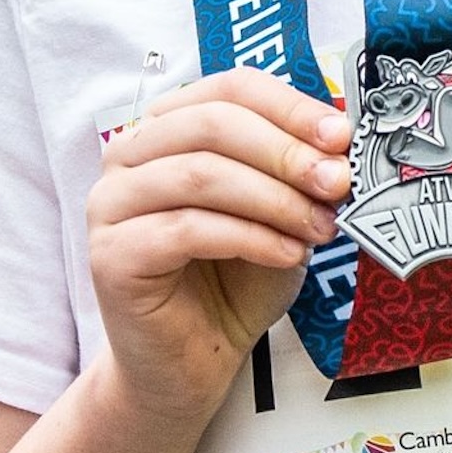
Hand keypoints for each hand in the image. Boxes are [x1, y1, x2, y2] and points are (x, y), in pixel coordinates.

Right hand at [86, 68, 350, 427]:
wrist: (191, 364)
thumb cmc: (234, 282)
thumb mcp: (280, 213)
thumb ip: (298, 173)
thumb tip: (339, 139)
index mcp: (168, 128)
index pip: (229, 88)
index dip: (289, 106)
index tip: (341, 136)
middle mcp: (128, 156)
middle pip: (212, 124)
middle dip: (285, 151)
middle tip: (337, 182)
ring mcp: (111, 204)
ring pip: (201, 174)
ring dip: (274, 198)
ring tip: (320, 227)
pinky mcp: (110, 255)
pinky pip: (187, 229)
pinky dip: (250, 237)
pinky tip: (287, 254)